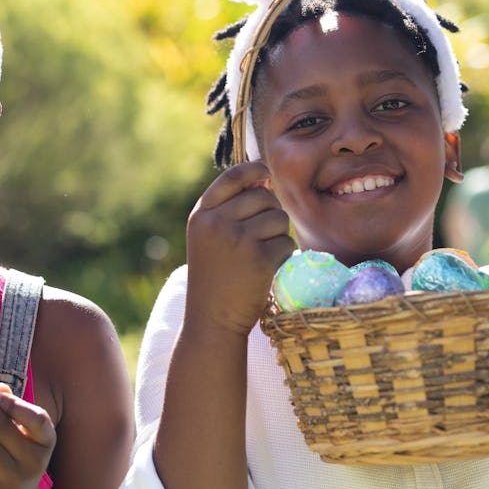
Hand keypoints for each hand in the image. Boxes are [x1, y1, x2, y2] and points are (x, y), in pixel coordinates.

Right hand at [186, 160, 293, 333]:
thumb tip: (264, 180)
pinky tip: (266, 269)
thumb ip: (228, 208)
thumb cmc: (214, 277)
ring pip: (279, 218)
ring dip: (278, 235)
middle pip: (263, 196)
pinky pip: (286, 242)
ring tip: (260, 255)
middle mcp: (217, 222)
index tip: (266, 173)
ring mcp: (238, 239)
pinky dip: (282, 255)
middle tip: (260, 236)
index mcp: (202, 215)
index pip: (232, 177)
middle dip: (270, 212)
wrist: (212, 319)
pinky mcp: (260, 258)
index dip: (254, 169)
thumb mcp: (207, 237)